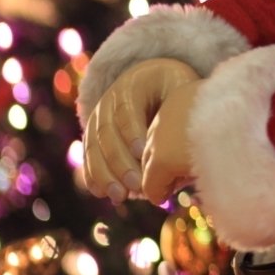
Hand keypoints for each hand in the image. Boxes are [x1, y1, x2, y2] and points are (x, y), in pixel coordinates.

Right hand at [81, 58, 197, 202]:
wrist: (151, 78)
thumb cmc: (173, 86)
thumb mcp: (180, 87)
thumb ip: (180, 110)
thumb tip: (185, 148)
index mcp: (131, 87)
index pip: (127, 112)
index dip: (133, 134)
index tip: (144, 154)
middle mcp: (108, 102)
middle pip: (107, 134)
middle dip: (121, 162)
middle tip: (137, 185)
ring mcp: (97, 119)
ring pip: (94, 148)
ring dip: (105, 174)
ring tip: (121, 196)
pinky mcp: (92, 135)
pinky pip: (89, 156)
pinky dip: (93, 175)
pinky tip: (102, 193)